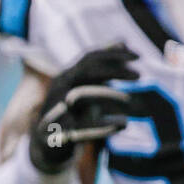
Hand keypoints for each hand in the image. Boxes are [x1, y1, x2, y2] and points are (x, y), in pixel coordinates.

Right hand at [29, 42, 138, 173]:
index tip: (139, 56)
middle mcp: (59, 89)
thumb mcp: (86, 86)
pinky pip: (81, 128)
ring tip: (131, 100)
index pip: (89, 58)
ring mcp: (56, 109)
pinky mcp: (58, 132)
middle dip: (113, 71)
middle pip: (85, 72)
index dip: (113, 54)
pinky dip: (103, 126)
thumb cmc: (72, 111)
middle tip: (139, 75)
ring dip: (109, 96)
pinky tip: (123, 124)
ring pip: (81, 96)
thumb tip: (123, 41)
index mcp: (67, 76)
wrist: (45, 143)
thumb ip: (103, 67)